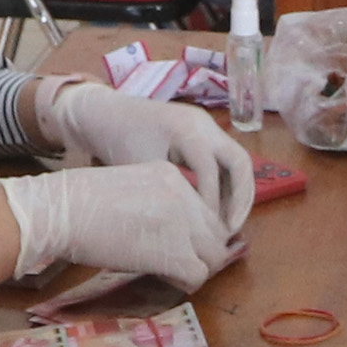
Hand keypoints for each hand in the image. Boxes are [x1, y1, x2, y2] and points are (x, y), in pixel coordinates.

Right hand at [0, 163, 234, 288]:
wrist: (61, 211)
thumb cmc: (79, 203)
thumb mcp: (128, 188)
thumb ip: (155, 203)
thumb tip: (165, 232)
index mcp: (173, 176)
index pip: (206, 209)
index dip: (196, 232)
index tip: (179, 244)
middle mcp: (185, 196)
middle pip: (216, 232)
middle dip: (204, 251)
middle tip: (182, 264)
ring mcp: (182, 224)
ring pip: (214, 255)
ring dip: (197, 268)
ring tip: (172, 273)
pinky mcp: (174, 252)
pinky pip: (199, 275)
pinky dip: (186, 282)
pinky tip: (165, 278)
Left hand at [38, 76, 250, 231]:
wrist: (105, 114)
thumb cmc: (118, 141)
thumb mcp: (142, 169)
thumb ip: (170, 194)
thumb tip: (194, 227)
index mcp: (186, 129)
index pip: (211, 170)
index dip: (213, 203)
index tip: (208, 232)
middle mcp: (204, 124)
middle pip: (240, 162)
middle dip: (241, 198)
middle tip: (232, 230)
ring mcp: (206, 127)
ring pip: (237, 162)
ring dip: (237, 194)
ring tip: (228, 226)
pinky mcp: (203, 134)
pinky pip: (224, 161)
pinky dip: (225, 186)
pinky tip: (217, 211)